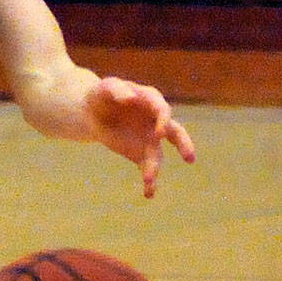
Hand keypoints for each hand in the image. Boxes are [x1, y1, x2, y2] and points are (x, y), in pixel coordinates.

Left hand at [85, 76, 195, 196]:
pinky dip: (150, 182)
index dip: (163, 121)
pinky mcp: (140, 153)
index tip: (159, 133)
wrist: (92, 112)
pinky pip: (148, 168)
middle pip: (175, 132)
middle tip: (189, 158)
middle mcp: (155, 120)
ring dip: (155, 168)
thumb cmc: (102, 94)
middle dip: (183, 144)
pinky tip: (149, 193)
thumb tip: (130, 98)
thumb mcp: (106, 87)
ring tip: (148, 180)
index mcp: (150, 101)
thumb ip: (117, 89)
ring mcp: (150, 138)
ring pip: (158, 155)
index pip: (162, 110)